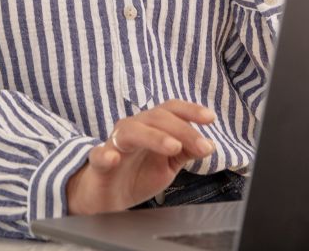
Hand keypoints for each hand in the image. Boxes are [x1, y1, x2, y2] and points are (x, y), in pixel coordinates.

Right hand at [65, 101, 216, 214]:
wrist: (107, 198)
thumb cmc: (137, 175)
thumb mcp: (167, 165)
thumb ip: (186, 152)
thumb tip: (209, 143)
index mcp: (150, 127)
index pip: (170, 110)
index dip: (190, 110)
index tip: (210, 118)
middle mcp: (133, 129)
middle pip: (157, 118)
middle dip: (183, 130)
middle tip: (203, 147)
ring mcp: (114, 144)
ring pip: (132, 131)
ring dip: (154, 137)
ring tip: (174, 147)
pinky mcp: (99, 163)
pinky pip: (98, 155)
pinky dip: (105, 155)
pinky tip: (113, 159)